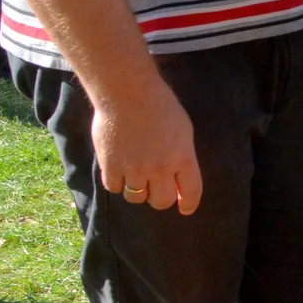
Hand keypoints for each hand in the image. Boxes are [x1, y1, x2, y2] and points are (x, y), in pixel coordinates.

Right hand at [94, 80, 203, 214]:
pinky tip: (119, 170)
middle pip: (161, 201)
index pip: (191, 191)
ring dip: (137, 190)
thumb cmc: (159, 106)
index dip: (189, 203)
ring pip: (136, 197)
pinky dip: (117, 182)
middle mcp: (160, 168)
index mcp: (183, 157)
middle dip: (160, 198)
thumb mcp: (183, 130)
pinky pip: (114, 188)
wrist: (128, 94)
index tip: (185, 209)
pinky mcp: (111, 167)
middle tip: (156, 188)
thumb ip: (181, 155)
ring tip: (135, 175)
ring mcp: (134, 169)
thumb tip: (178, 177)